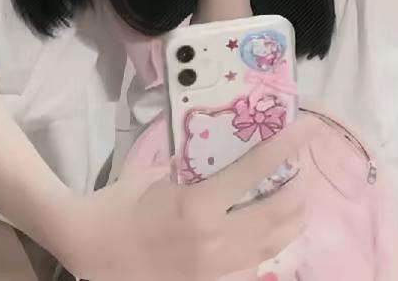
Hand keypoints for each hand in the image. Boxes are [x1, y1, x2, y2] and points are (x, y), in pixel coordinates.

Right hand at [53, 116, 322, 280]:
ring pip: (274, 246)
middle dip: (298, 189)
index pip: (254, 171)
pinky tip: (271, 234)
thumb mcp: (153, 174)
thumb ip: (189, 164)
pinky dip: (270, 248)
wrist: (92, 251)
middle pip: (278, 214)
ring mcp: (217, 271)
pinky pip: (255, 268)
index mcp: (198, 206)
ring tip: (297, 199)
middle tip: (301, 169)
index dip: (284, 148)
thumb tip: (215, 150)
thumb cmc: (118, 205)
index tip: (305, 130)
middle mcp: (215, 241)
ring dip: (293, 220)